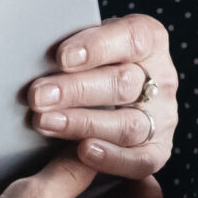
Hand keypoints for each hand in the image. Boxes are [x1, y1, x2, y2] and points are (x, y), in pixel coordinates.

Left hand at [27, 13, 178, 176]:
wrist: (106, 95)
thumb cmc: (90, 64)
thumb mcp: (87, 45)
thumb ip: (73, 49)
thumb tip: (35, 59)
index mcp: (150, 41)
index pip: (132, 38)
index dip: (97, 47)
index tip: (62, 57)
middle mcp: (162, 79)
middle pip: (123, 83)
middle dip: (76, 90)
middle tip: (38, 95)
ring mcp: (163, 117)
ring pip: (128, 124)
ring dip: (83, 123)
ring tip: (45, 122)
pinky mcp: (157, 151)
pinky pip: (140, 160)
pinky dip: (112, 157)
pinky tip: (83, 151)